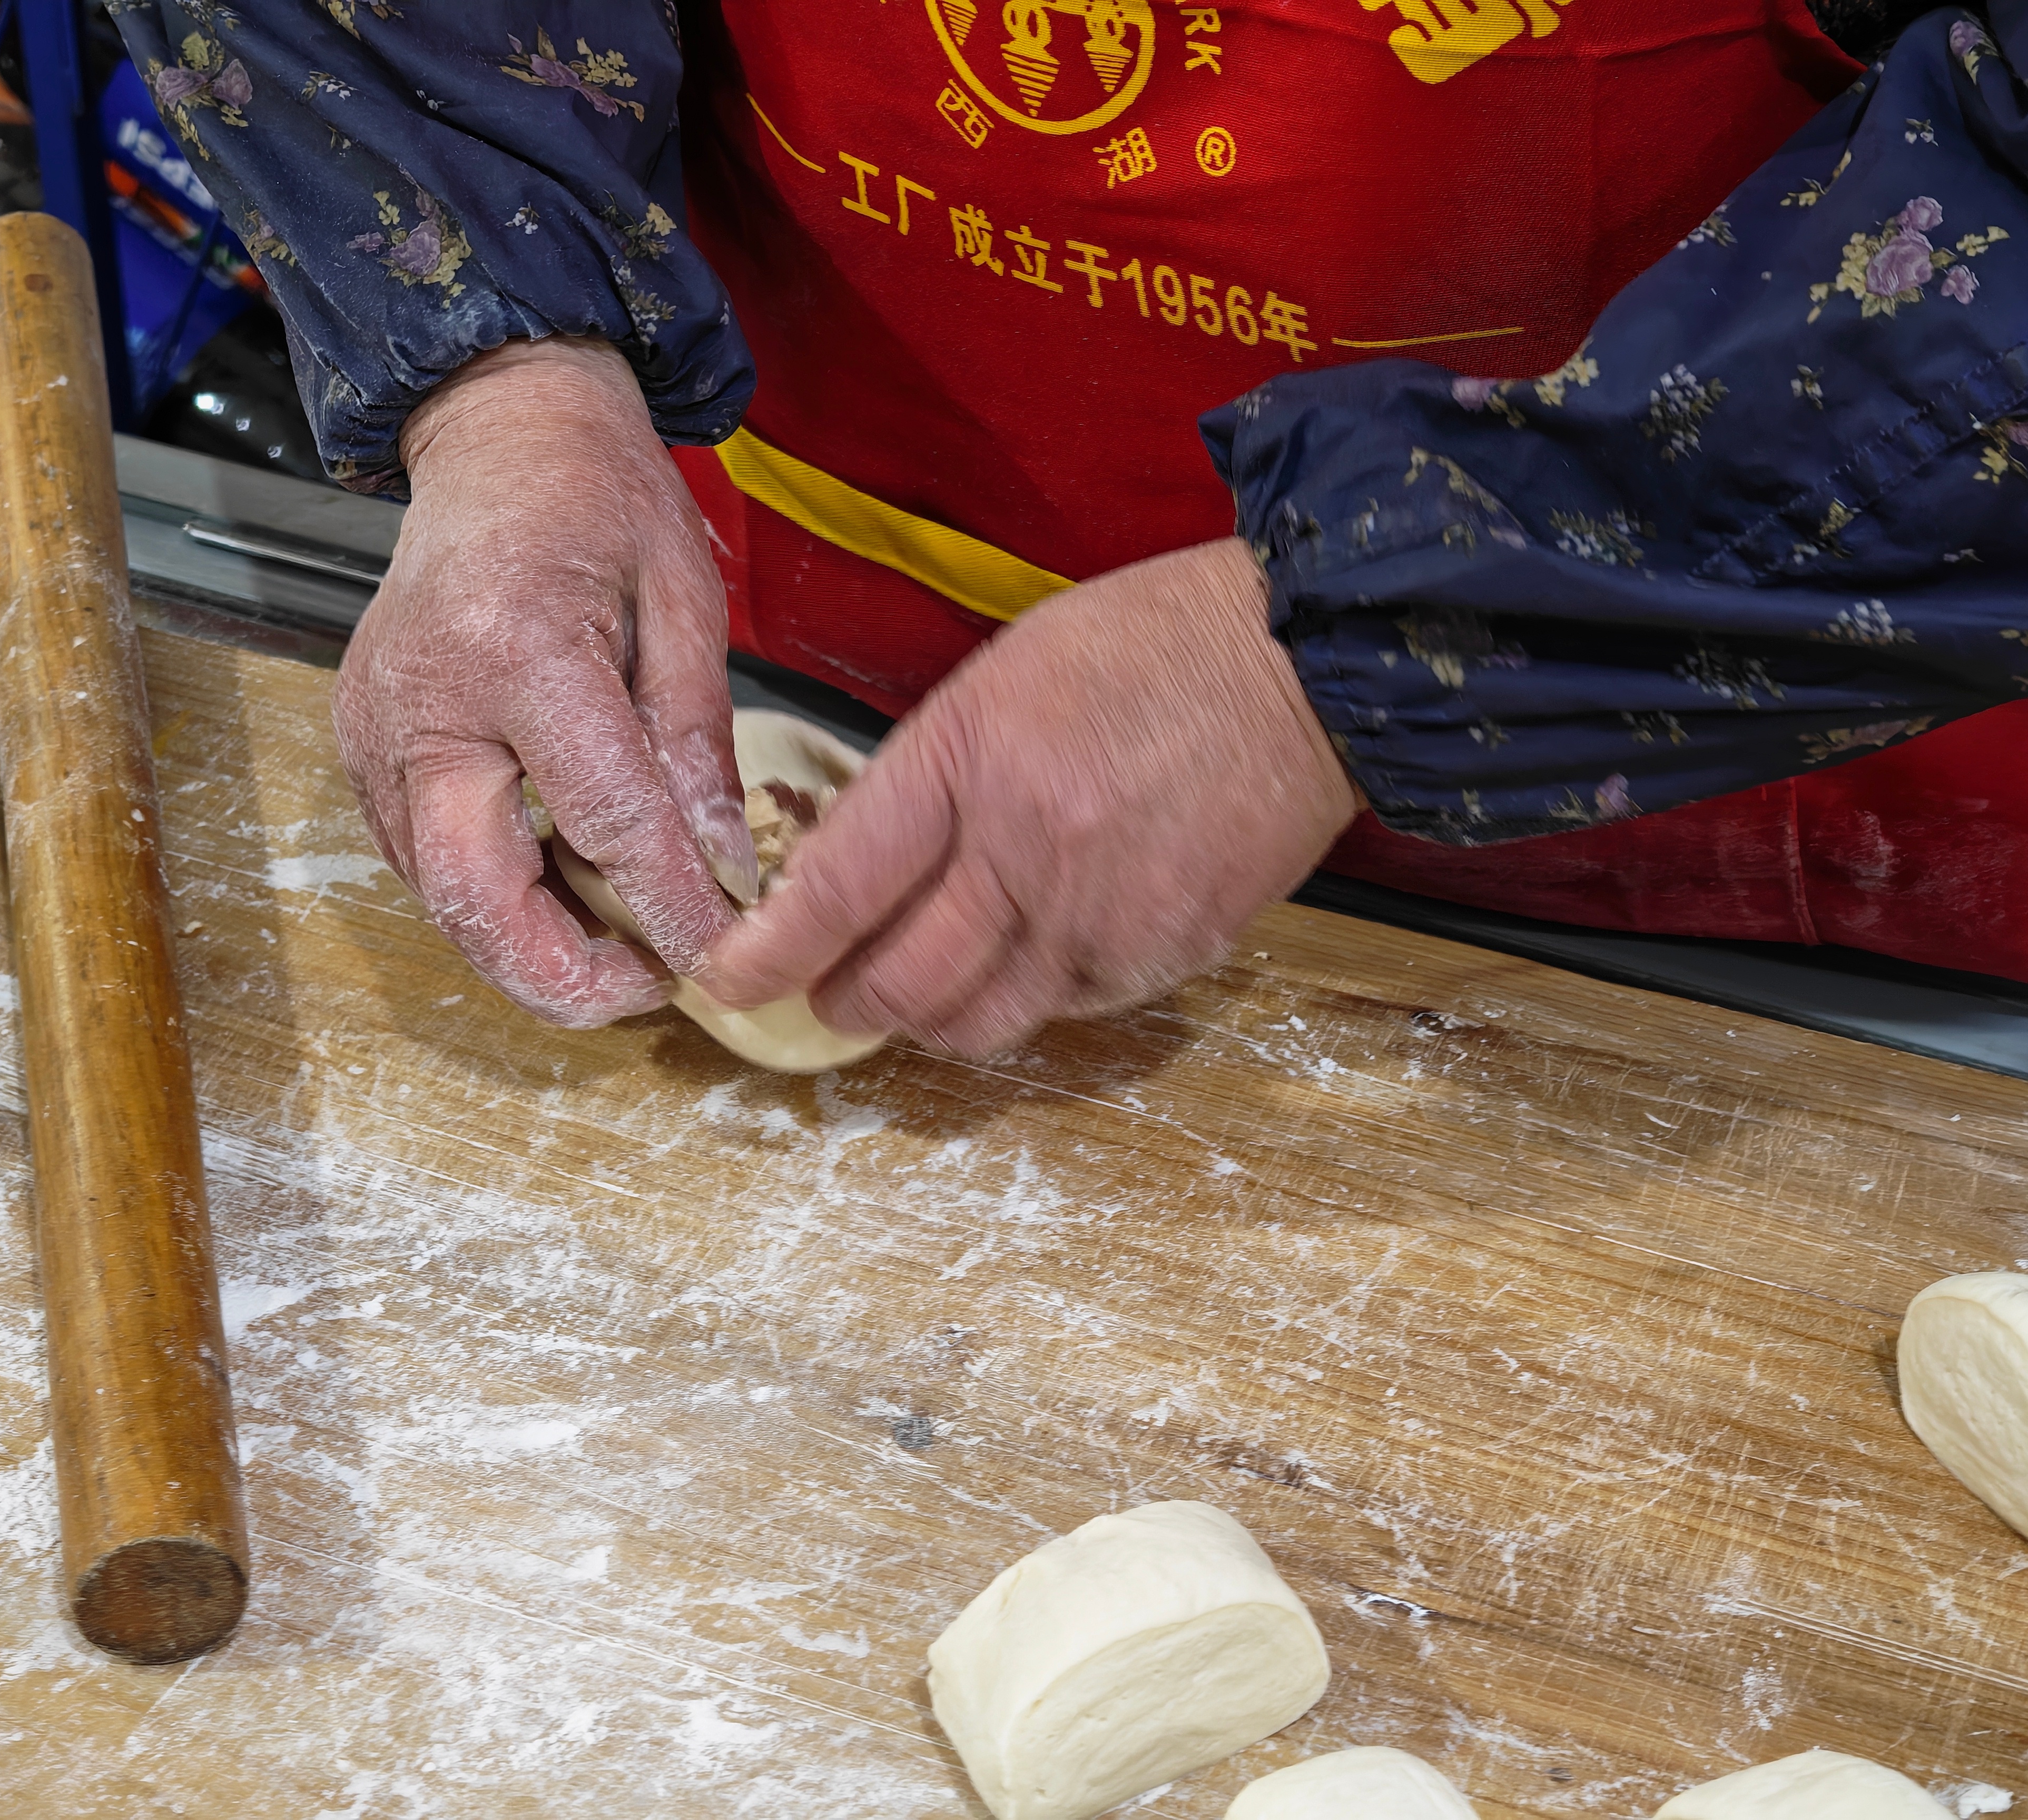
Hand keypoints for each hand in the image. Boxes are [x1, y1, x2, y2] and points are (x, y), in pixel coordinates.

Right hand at [333, 337, 753, 1026]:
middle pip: (478, 898)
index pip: (605, 822)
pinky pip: (428, 863)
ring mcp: (376, 734)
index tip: (722, 960)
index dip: (670, 910)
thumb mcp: (683, 602)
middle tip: (650, 983)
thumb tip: (723, 872)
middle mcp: (425, 704)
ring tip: (624, 941)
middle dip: (567, 975)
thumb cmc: (597, 500)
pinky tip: (566, 888)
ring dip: (534, 947)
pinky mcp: (363, 750)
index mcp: (517, 649)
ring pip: (444, 899)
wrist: (497, 438)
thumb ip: (697, 745)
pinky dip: (499, 900)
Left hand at [697, 538, 1358, 1056]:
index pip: (842, 887)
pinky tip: (1030, 958)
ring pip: (981, 1020)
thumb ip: (929, 778)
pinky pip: (1069, 1011)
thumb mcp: (1001, 680)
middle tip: (827, 996)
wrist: (1302, 664)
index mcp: (973, 761)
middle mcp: (1029, 851)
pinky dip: (1029, 999)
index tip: (725, 982)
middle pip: (902, 982)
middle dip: (845, 1003)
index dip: (772, 951)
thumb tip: (861, 867)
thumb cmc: (1146, 648)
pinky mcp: (1168, 953)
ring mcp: (1103, 914)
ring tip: (918, 994)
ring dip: (930, 1020)